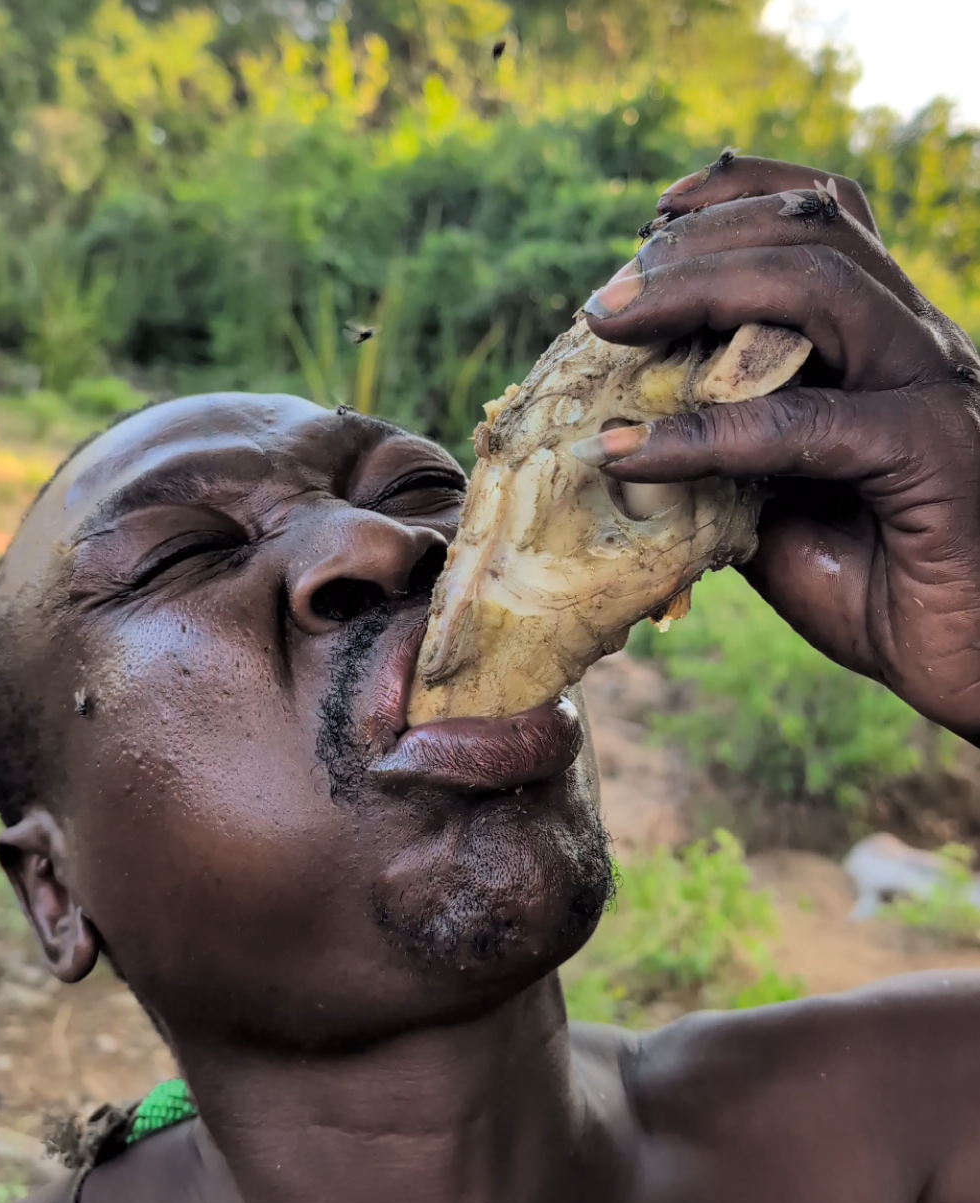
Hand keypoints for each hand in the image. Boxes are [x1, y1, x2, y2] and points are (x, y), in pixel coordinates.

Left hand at [581, 153, 979, 744]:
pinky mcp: (928, 451)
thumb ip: (725, 458)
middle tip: (604, 302)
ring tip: (607, 329)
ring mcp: (930, 388)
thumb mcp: (779, 508)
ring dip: (697, 292)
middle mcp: (917, 343)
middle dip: (694, 246)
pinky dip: (704, 433)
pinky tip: (629, 455)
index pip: (826, 217)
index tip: (653, 217)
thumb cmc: (880, 586)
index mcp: (887, 339)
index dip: (737, 195)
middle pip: (812, 230)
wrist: (972, 661)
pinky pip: (802, 422)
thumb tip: (628, 438)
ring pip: (819, 286)